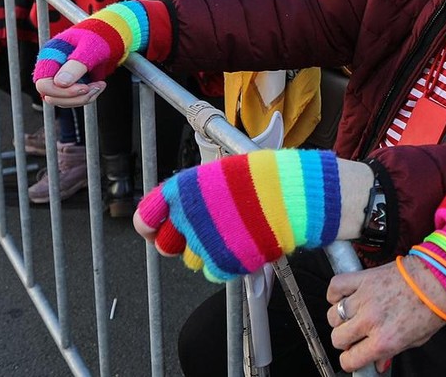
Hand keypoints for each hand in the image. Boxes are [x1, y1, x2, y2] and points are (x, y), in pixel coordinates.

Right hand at [32, 0, 161, 105]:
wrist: (113, 34)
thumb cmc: (100, 34)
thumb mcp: (90, 47)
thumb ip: (75, 64)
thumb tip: (60, 83)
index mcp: (50, 55)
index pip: (43, 84)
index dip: (60, 91)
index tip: (83, 87)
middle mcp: (52, 68)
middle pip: (51, 97)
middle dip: (75, 97)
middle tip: (95, 87)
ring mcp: (61, 77)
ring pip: (62, 101)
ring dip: (83, 98)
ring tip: (99, 86)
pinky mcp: (72, 84)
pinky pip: (74, 99)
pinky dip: (88, 97)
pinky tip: (99, 85)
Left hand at [132, 151, 374, 280]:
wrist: (299, 196)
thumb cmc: (267, 179)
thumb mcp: (225, 173)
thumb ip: (198, 194)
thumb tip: (181, 209)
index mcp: (184, 190)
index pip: (146, 216)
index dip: (148, 226)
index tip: (153, 230)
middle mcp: (187, 218)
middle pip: (167, 245)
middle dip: (182, 242)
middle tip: (205, 233)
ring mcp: (205, 243)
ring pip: (193, 261)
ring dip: (208, 252)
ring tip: (235, 234)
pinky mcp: (224, 264)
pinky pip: (216, 273)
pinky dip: (229, 264)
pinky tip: (247, 244)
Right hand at [326, 258, 445, 372]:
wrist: (439, 277)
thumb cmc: (432, 307)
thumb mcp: (416, 340)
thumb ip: (392, 353)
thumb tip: (378, 364)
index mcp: (385, 340)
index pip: (350, 360)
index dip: (351, 361)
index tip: (354, 356)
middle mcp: (370, 321)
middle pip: (337, 338)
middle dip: (345, 341)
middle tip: (356, 335)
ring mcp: (364, 298)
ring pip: (333, 315)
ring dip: (341, 318)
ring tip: (353, 315)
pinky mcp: (363, 278)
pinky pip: (335, 287)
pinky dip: (335, 294)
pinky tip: (345, 297)